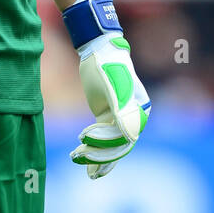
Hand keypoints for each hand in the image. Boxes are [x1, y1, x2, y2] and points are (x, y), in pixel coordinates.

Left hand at [71, 33, 150, 178]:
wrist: (99, 50)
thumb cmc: (107, 64)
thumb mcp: (112, 85)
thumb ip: (121, 110)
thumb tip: (130, 136)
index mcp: (139, 109)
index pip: (125, 135)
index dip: (106, 140)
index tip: (84, 137)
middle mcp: (133, 116)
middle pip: (119, 144)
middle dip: (99, 153)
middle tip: (77, 156)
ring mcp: (120, 117)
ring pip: (111, 144)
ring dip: (95, 155)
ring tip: (75, 158)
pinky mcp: (108, 117)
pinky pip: (104, 138)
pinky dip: (96, 150)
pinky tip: (85, 162)